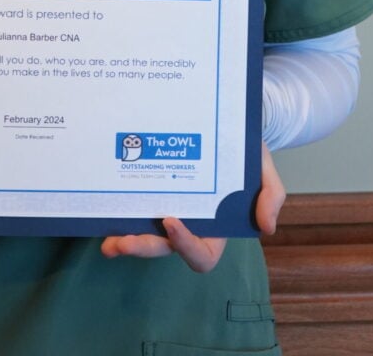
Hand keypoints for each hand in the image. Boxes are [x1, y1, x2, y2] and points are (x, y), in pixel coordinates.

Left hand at [100, 143, 285, 272]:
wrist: (225, 120)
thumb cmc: (245, 149)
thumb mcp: (264, 168)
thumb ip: (271, 195)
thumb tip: (266, 228)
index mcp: (216, 226)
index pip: (202, 253)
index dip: (186, 246)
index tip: (170, 220)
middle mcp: (188, 222)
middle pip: (165, 247)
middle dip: (142, 247)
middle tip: (121, 241)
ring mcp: (166, 206)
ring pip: (145, 233)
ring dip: (124, 240)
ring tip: (106, 240)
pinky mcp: (150, 189)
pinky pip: (134, 207)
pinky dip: (118, 213)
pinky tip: (101, 209)